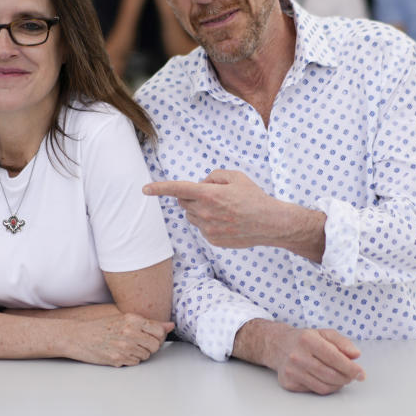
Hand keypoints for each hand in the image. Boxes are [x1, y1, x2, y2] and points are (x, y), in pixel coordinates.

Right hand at [65, 313, 173, 366]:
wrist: (78, 336)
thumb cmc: (101, 326)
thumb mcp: (123, 318)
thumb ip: (149, 322)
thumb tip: (170, 325)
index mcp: (132, 319)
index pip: (159, 332)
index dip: (158, 336)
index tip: (151, 336)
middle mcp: (130, 332)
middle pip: (155, 346)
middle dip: (150, 347)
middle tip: (138, 343)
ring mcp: (124, 347)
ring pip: (145, 356)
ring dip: (139, 353)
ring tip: (126, 346)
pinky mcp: (117, 359)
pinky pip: (134, 362)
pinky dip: (130, 359)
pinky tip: (120, 352)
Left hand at [143, 170, 309, 249]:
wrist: (270, 223)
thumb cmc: (253, 197)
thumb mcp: (235, 177)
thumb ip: (213, 176)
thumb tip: (201, 185)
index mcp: (209, 194)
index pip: (178, 189)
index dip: (160, 188)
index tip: (145, 189)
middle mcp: (205, 212)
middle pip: (184, 202)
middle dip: (191, 197)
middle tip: (211, 195)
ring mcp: (208, 228)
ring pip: (192, 216)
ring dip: (200, 210)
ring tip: (223, 209)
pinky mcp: (213, 240)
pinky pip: (202, 228)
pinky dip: (208, 222)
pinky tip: (226, 221)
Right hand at [266, 325, 365, 393]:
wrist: (277, 345)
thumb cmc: (304, 339)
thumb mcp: (324, 333)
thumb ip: (342, 342)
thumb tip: (355, 355)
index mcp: (307, 339)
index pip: (334, 357)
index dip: (351, 368)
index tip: (361, 373)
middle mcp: (297, 355)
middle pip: (330, 374)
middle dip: (346, 378)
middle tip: (352, 376)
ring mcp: (291, 370)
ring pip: (324, 386)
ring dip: (338, 384)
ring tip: (341, 377)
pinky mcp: (289, 382)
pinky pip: (315, 390)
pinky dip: (326, 387)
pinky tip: (327, 379)